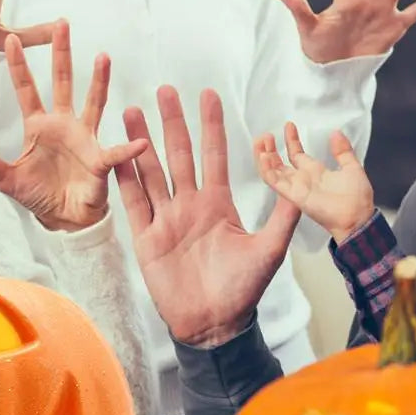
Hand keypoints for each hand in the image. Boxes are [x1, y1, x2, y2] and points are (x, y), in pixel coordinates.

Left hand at [0, 21, 146, 230]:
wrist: (65, 218)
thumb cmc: (40, 195)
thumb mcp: (8, 180)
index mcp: (39, 126)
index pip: (26, 90)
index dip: (18, 66)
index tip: (10, 40)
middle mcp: (63, 124)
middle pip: (62, 82)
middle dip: (62, 54)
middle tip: (62, 24)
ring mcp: (84, 138)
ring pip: (93, 102)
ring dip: (98, 81)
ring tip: (103, 57)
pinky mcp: (100, 159)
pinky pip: (115, 153)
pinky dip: (128, 149)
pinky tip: (139, 142)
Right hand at [114, 86, 299, 347]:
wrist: (215, 325)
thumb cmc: (243, 290)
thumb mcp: (270, 249)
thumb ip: (282, 216)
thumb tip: (298, 184)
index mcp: (218, 204)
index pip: (214, 155)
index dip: (211, 126)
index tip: (208, 94)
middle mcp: (190, 205)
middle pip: (178, 155)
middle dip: (172, 122)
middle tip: (165, 89)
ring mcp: (166, 219)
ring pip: (151, 172)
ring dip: (142, 142)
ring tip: (132, 111)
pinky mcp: (146, 238)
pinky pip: (134, 203)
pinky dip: (125, 179)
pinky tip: (117, 154)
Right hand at [254, 125, 372, 243]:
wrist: (356, 217)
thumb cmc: (357, 198)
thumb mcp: (352, 167)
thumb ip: (343, 151)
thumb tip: (336, 133)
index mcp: (315, 171)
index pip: (296, 153)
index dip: (291, 139)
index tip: (288, 125)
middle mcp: (302, 179)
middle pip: (278, 162)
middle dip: (270, 148)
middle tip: (266, 135)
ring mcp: (295, 187)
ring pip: (272, 171)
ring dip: (264, 156)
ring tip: (262, 142)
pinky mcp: (292, 195)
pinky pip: (274, 182)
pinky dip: (267, 169)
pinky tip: (264, 156)